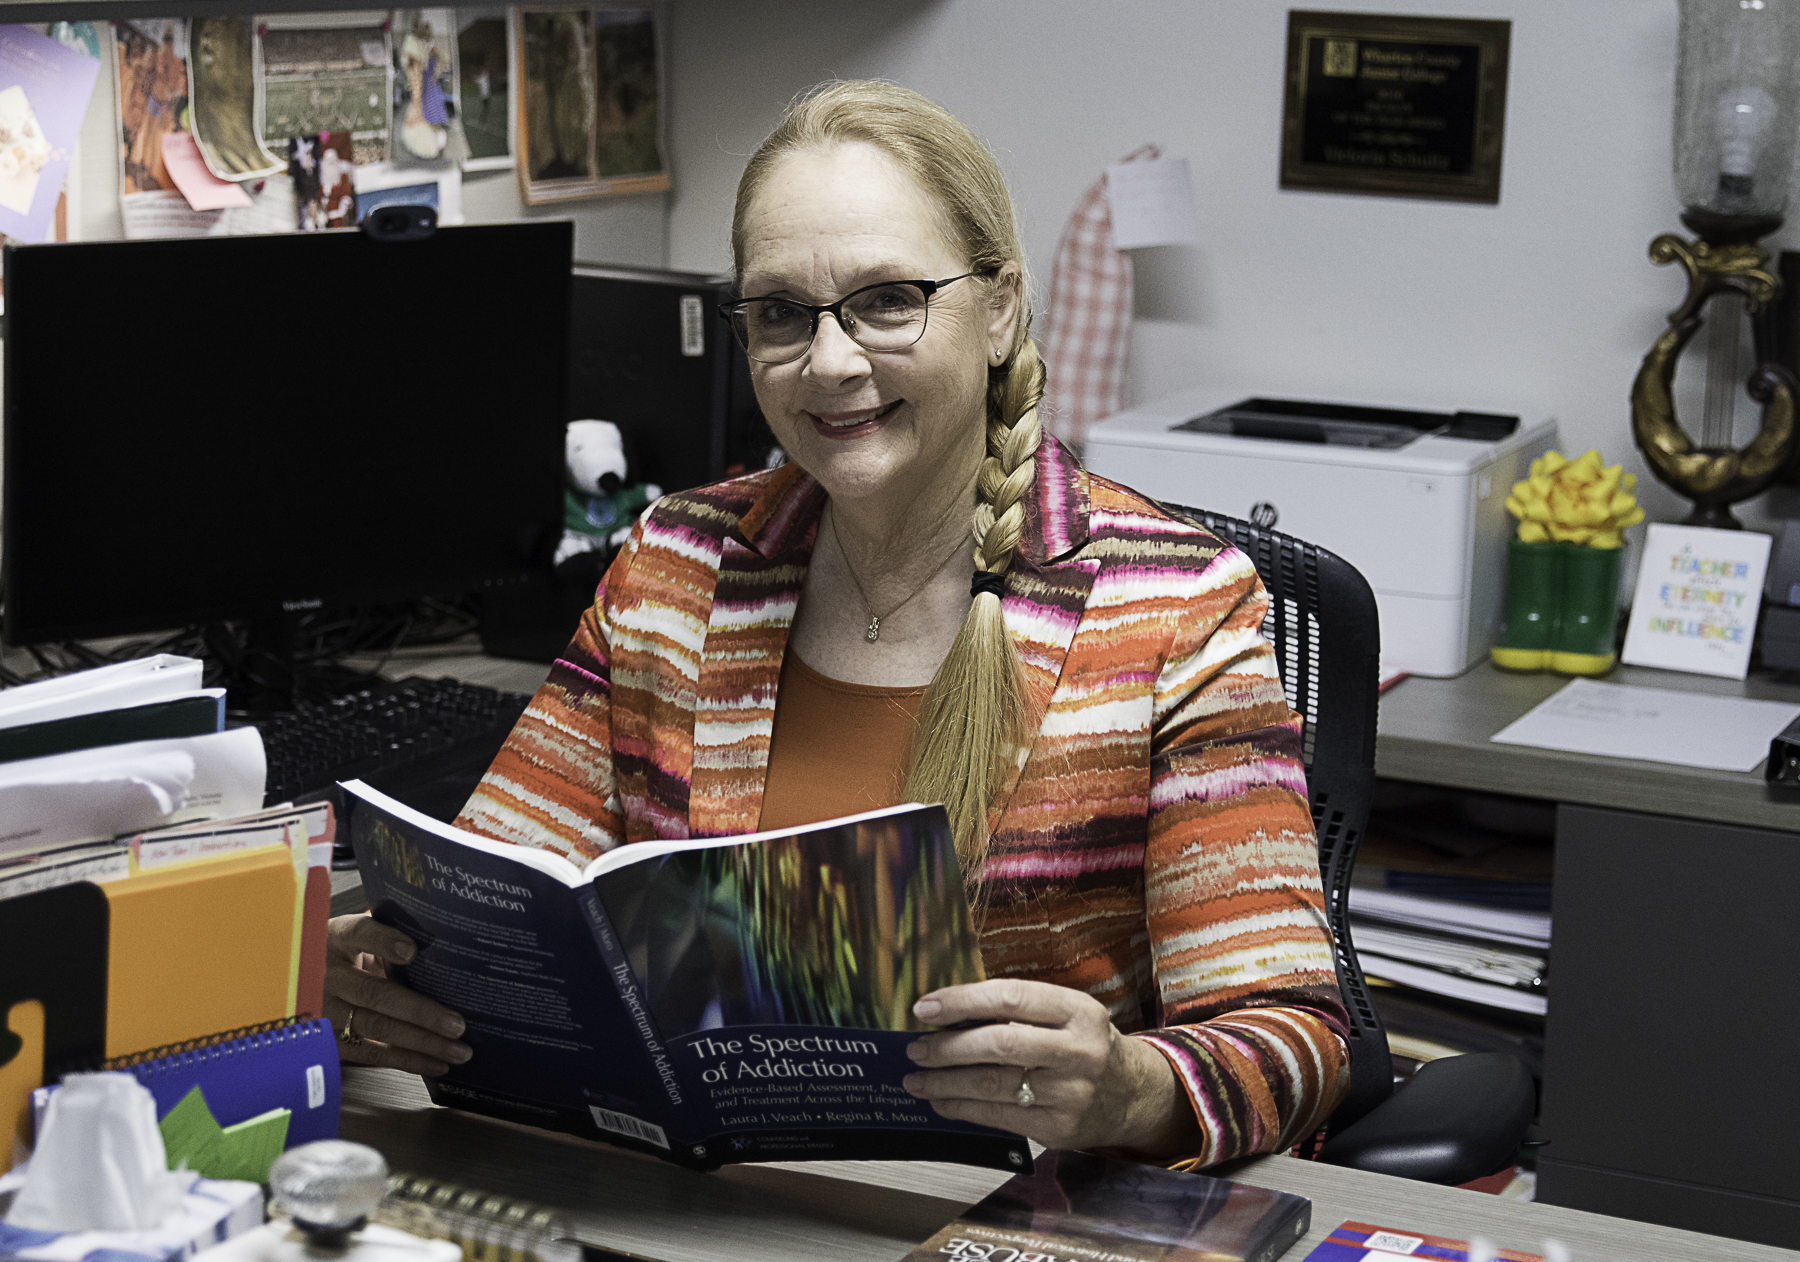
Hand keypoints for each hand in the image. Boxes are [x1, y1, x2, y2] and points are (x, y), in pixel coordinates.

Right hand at [324, 913, 471, 1075]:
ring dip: (422, 1042)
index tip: (412, 950)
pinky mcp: (330, 1040)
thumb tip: (447, 947)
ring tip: (457, 1049)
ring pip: (376, 1028)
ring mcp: (326, 1011)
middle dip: (420, 1012)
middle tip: (457, 1024)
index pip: (359, 933)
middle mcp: (328, 976)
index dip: (383, 941)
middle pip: (374, 994)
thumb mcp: (363, 938)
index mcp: (338, 939)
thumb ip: (392, 938)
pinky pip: (371, 1053)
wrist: (306, 981)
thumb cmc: (351, 955)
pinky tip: (437, 1063)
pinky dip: (408, 1060)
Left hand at [902, 979, 1199, 1156]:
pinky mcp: (1059, 1129)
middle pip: (999, 1044)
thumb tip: (945, 1013)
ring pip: (994, 1085)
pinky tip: (941, 1101)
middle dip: (948, 1047)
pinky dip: (962, 1108)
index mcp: (1078, 1011)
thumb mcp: (1066, 1013)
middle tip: (916, 1048)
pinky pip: (999, 1117)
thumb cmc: (1083, 1043)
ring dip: (945, 1083)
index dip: (962, 1001)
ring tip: (917, 1078)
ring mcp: (1071, 1094)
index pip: (1011, 998)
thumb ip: (1018, 1009)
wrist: (1132, 1094)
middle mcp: (1078, 1051)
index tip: (925, 1008)